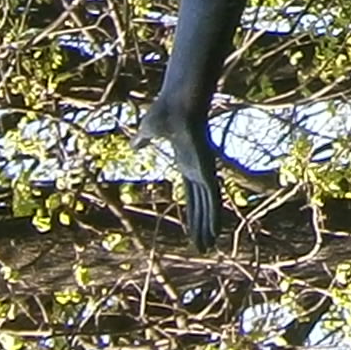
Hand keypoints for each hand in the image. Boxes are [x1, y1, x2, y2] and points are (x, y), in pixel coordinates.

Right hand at [144, 73, 229, 246]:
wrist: (178, 102)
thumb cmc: (165, 111)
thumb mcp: (148, 131)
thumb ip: (142, 140)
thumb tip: (134, 144)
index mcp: (186, 164)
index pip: (191, 195)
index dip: (192, 212)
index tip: (193, 226)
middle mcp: (197, 170)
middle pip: (201, 205)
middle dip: (201, 226)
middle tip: (204, 246)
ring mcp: (204, 170)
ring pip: (208, 207)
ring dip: (207, 228)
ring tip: (208, 247)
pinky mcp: (208, 169)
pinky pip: (212, 198)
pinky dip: (214, 216)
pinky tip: (216, 232)